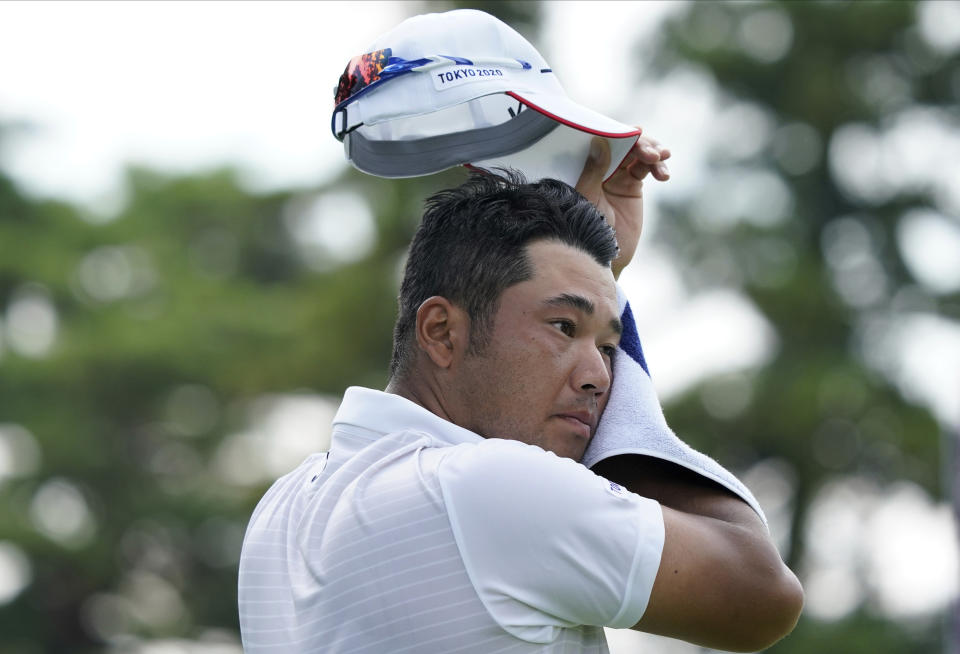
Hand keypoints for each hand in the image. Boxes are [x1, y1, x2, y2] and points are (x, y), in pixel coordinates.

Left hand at [575, 133, 670, 278]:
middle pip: (624, 142)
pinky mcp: (632, 184)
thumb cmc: (586, 226)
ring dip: (652, 151)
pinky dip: (658, 167)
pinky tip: (663, 173)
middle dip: (641, 143)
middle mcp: (601, 165)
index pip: (603, 140)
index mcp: (586, 164)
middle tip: (651, 152)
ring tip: (660, 158)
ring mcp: (618, 173)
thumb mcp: (587, 197)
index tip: (633, 134)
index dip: (618, 133)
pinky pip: (647, 168)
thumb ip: (594, 170)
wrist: (603, 252)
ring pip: (638, 152)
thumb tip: (600, 140)